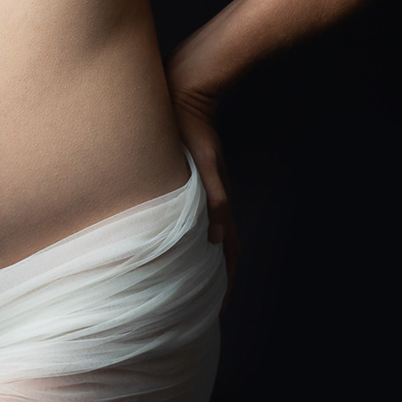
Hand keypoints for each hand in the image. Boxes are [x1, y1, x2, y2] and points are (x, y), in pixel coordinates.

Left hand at [168, 76, 240, 302]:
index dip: (226, 282)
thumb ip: (213, 200)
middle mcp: (211, 201)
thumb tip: (216, 240)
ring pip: (204, 235)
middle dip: (212, 279)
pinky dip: (187, 236)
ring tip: (186, 282)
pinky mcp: (188, 180)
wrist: (186, 92)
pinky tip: (173, 241)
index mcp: (217, 203)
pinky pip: (191, 218)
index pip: (228, 253)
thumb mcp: (205, 166)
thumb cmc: (192, 128)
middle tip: (200, 305)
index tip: (220, 309)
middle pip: (218, 250)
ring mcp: (200, 192)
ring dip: (200, 260)